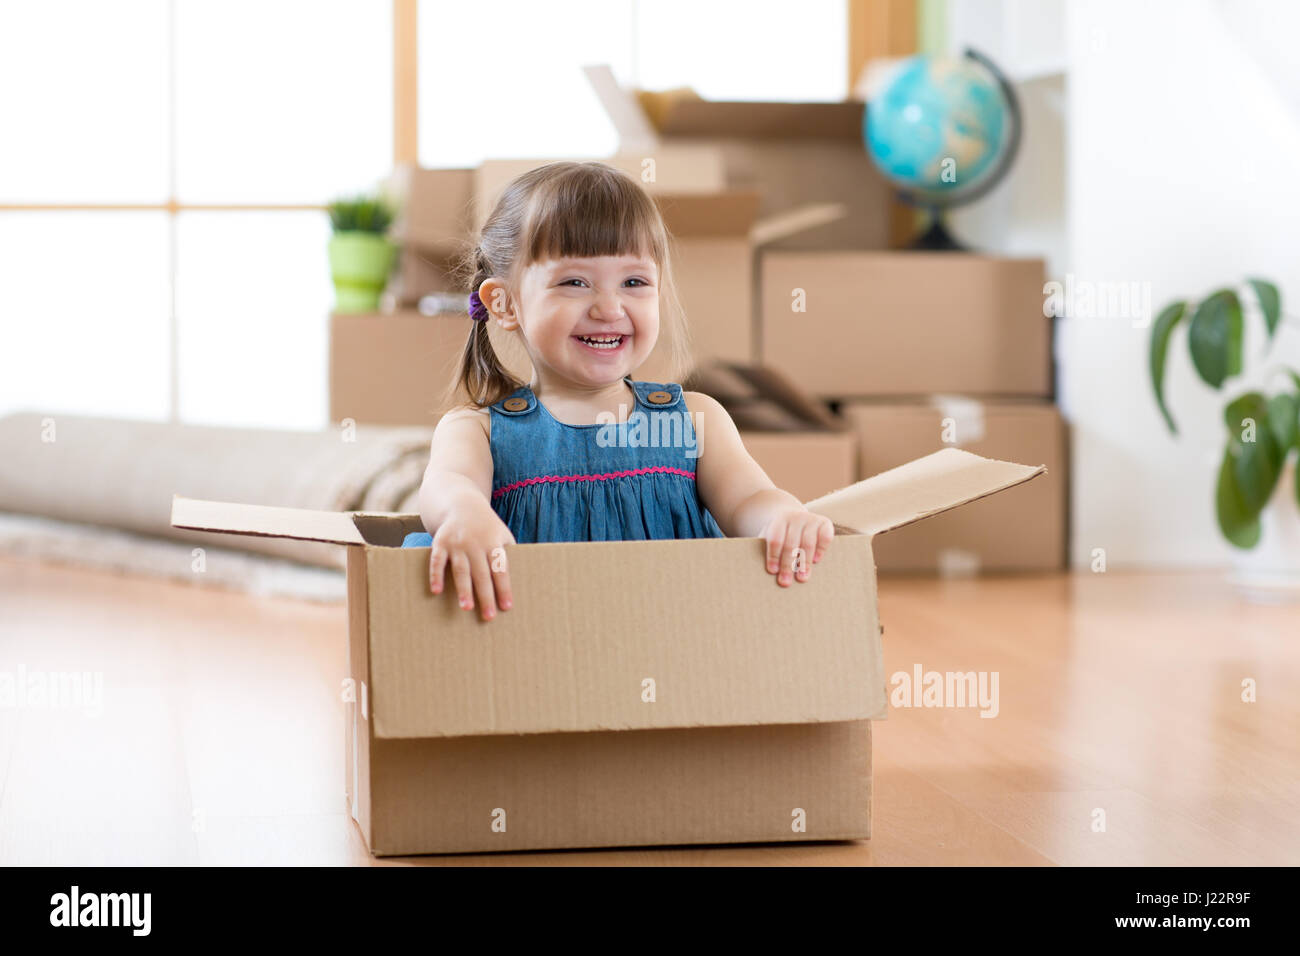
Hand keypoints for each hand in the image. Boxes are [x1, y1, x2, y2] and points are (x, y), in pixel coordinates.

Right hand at [427, 501, 515, 620]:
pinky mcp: (440, 542)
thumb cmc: (486, 526)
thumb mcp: (502, 534)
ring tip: (467, 608)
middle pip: (482, 573)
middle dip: (486, 595)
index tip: (506, 607)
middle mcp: (475, 544)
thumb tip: (520, 578)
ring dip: (463, 589)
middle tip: (489, 616)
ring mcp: (457, 543)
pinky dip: (436, 575)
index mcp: (493, 543)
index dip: (504, 588)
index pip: (500, 570)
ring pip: (461, 569)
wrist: (462, 504)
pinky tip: (436, 591)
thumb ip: (508, 553)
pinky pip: (437, 561)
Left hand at [762, 506, 833, 586]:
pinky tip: (816, 561)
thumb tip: (769, 574)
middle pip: (791, 543)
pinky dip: (821, 549)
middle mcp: (795, 517)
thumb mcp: (770, 538)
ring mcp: (811, 519)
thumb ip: (769, 551)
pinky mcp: (825, 523)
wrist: (795, 517)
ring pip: (808, 542)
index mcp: (778, 520)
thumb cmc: (781, 535)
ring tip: (802, 578)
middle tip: (785, 582)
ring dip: (804, 562)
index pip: (775, 539)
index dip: (774, 556)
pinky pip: (825, 537)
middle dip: (788, 565)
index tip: (773, 571)